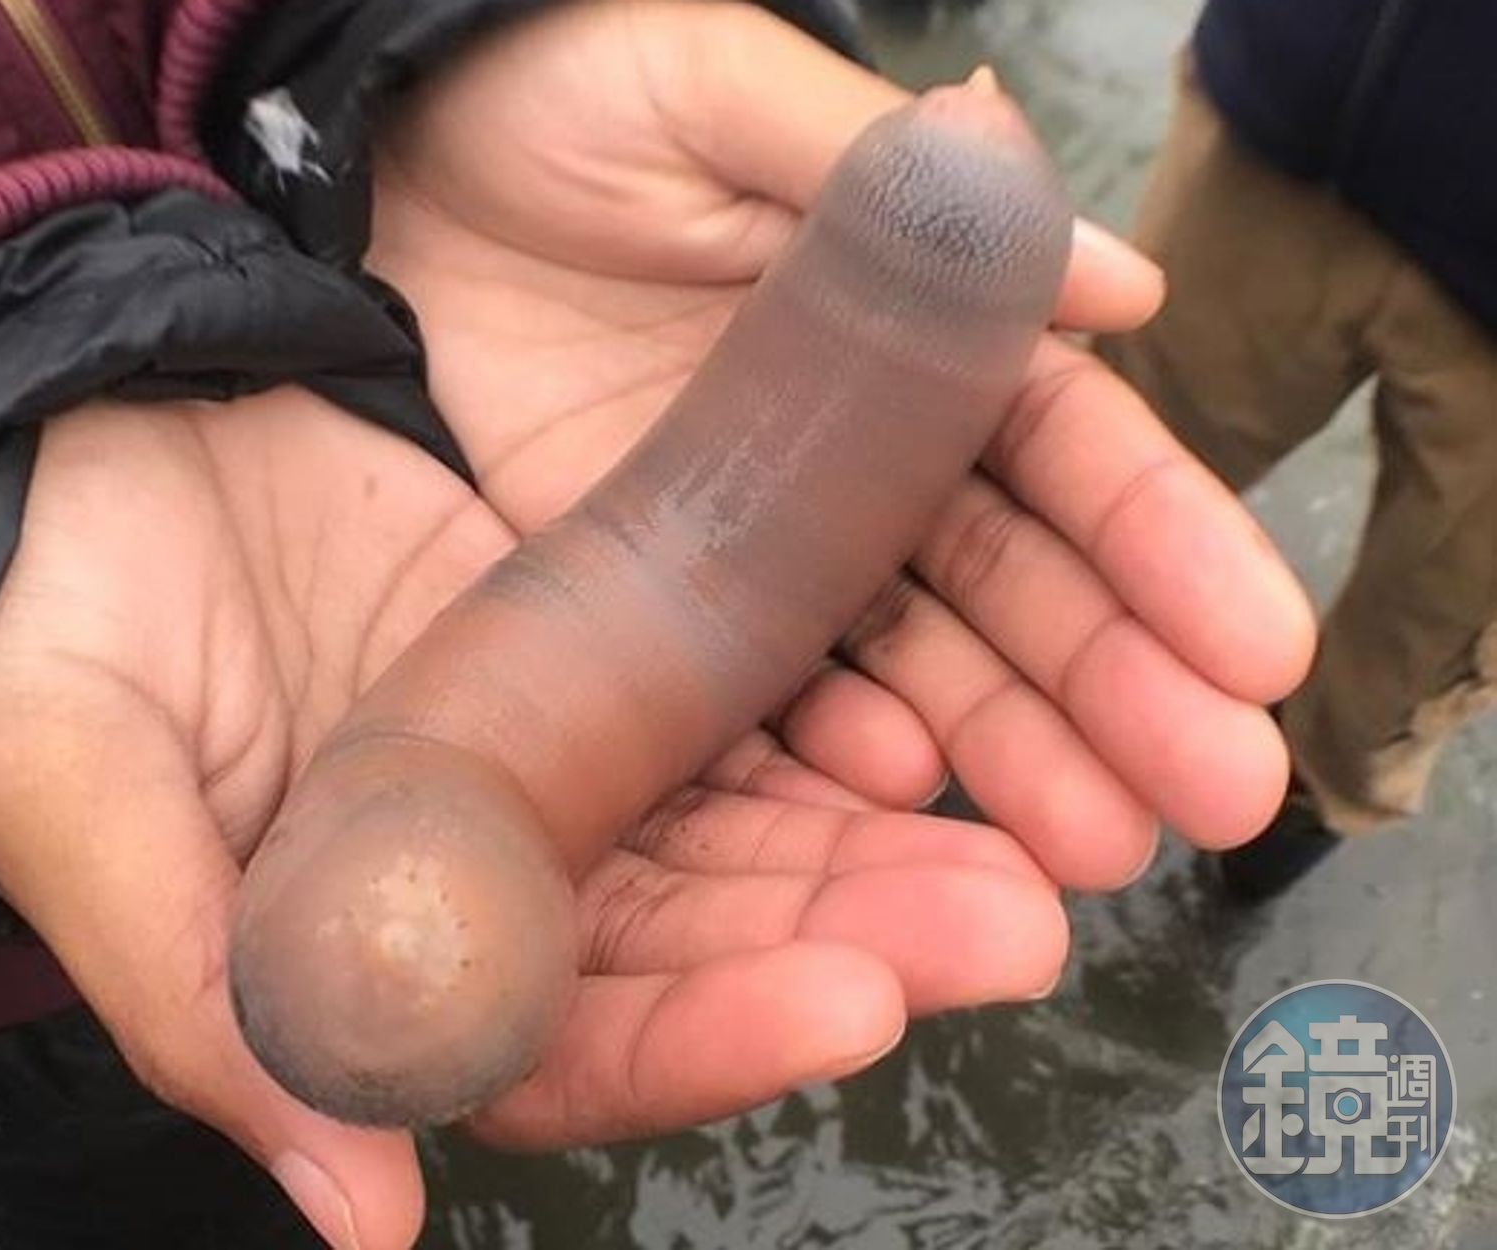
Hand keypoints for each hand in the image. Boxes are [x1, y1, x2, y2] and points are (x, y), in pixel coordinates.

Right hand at [0, 390, 1067, 1248]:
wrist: (83, 440)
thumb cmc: (54, 624)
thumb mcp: (87, 795)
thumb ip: (207, 1001)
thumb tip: (359, 1214)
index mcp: (393, 942)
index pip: (578, 1041)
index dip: (714, 1036)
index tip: (848, 1004)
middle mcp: (504, 867)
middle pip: (709, 939)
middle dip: (859, 936)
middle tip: (1010, 920)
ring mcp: (564, 748)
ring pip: (756, 825)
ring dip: (889, 841)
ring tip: (1030, 842)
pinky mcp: (600, 629)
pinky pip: (743, 684)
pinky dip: (836, 703)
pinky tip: (926, 715)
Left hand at [369, 0, 1315, 887]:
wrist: (364, 176)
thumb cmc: (545, 102)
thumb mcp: (715, 99)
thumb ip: (895, 189)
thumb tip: (1123, 284)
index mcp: (900, 335)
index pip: (1058, 450)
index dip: (1161, 545)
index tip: (1252, 647)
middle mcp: (848, 460)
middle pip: (1008, 587)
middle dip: (1117, 686)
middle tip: (1215, 791)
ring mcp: (753, 549)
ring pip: (908, 665)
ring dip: (1008, 755)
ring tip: (1091, 843)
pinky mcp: (649, 608)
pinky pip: (756, 699)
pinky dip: (830, 757)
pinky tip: (895, 796)